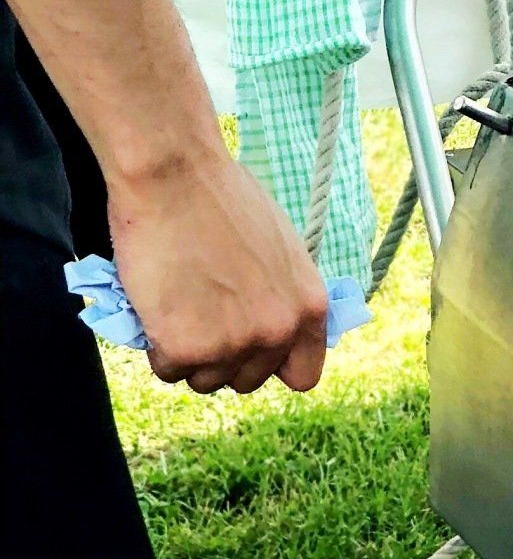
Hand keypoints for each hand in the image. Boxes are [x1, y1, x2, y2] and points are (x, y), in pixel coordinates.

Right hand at [112, 148, 330, 395]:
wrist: (177, 179)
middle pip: (246, 380)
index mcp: (309, 305)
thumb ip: (282, 294)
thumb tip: (275, 327)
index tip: (251, 349)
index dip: (274, 365)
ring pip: (203, 379)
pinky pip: (167, 371)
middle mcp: (278, 330)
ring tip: (183, 299)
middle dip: (222, 355)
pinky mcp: (187, 350)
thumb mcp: (279, 249)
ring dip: (188, 351)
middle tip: (203, 311)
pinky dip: (157, 345)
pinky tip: (161, 302)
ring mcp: (234, 344)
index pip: (304, 374)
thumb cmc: (223, 202)